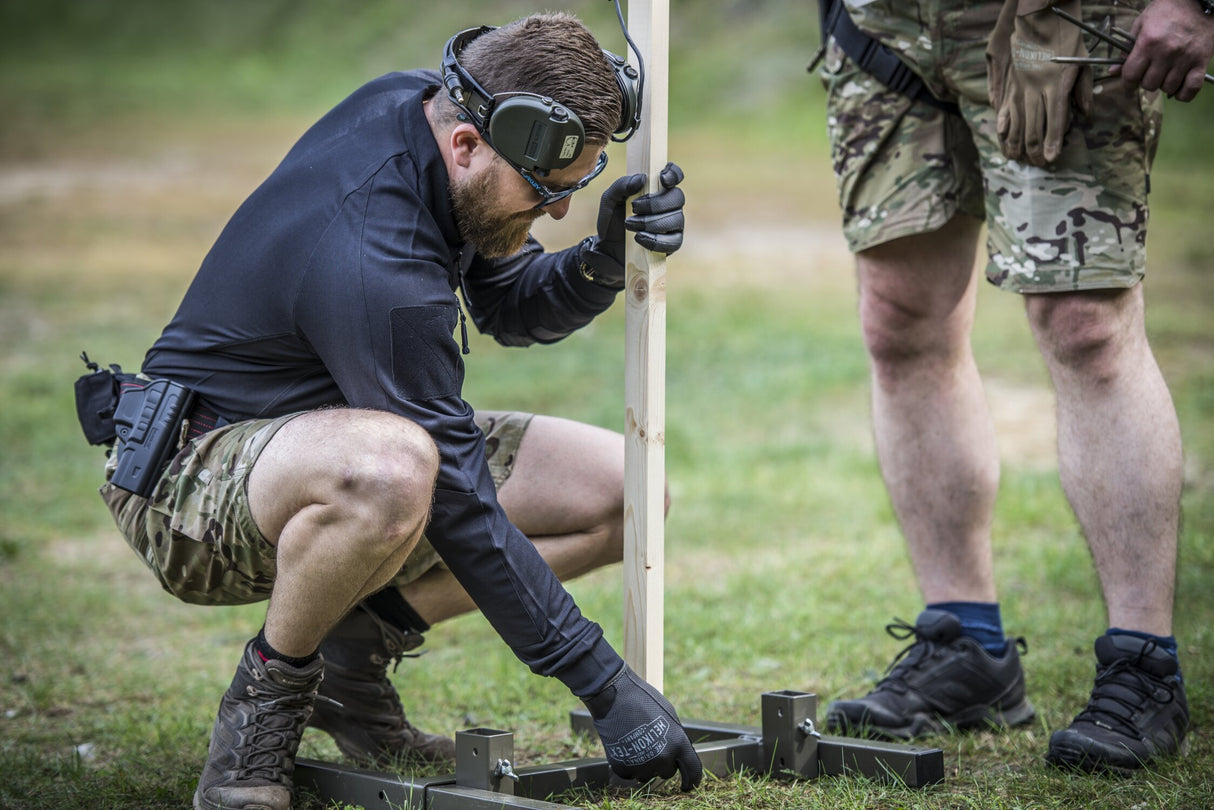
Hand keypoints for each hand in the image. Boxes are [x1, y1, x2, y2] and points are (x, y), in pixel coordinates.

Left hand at [576, 163, 685, 287]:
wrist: (608, 248)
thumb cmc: (613, 220)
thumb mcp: (610, 200)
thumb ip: (622, 185)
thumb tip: (641, 178)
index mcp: (657, 189)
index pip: (675, 175)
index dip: (673, 174)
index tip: (662, 179)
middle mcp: (670, 205)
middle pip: (677, 197)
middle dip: (654, 204)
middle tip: (634, 208)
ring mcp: (674, 224)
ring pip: (675, 219)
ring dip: (650, 222)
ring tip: (630, 225)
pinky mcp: (673, 244)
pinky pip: (673, 241)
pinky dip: (655, 240)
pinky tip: (640, 238)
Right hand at [580, 665, 702, 790]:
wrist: (614, 695)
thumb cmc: (642, 700)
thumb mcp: (669, 715)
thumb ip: (677, 737)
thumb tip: (679, 753)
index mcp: (678, 743)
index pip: (693, 771)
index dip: (692, 780)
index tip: (688, 784)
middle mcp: (663, 757)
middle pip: (668, 772)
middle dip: (663, 763)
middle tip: (651, 745)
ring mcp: (643, 764)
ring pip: (648, 776)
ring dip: (645, 766)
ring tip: (636, 744)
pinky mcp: (624, 768)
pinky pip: (631, 774)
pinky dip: (628, 765)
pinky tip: (625, 747)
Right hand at [986, 0, 1092, 164]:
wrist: (1040, 18)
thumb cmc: (1066, 37)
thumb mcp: (1082, 61)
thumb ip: (1083, 90)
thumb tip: (1085, 115)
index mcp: (1056, 84)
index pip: (1055, 120)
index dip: (1052, 141)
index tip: (1050, 158)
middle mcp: (1036, 88)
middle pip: (1034, 126)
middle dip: (1035, 148)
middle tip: (1037, 164)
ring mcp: (1020, 86)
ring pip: (1017, 121)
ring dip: (1017, 142)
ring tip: (1016, 158)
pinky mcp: (1011, 81)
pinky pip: (1006, 107)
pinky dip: (1004, 124)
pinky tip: (1002, 136)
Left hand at [1115, 0, 1213, 101]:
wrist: (1200, 1)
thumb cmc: (1168, 10)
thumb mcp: (1142, 23)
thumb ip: (1127, 48)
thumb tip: (1113, 71)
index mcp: (1148, 43)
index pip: (1130, 75)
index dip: (1127, 82)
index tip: (1129, 82)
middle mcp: (1166, 53)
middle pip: (1149, 84)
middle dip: (1146, 81)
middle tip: (1151, 72)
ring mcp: (1185, 58)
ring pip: (1168, 88)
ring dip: (1164, 84)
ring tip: (1166, 73)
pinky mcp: (1201, 61)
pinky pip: (1191, 88)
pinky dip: (1183, 94)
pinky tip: (1178, 87)